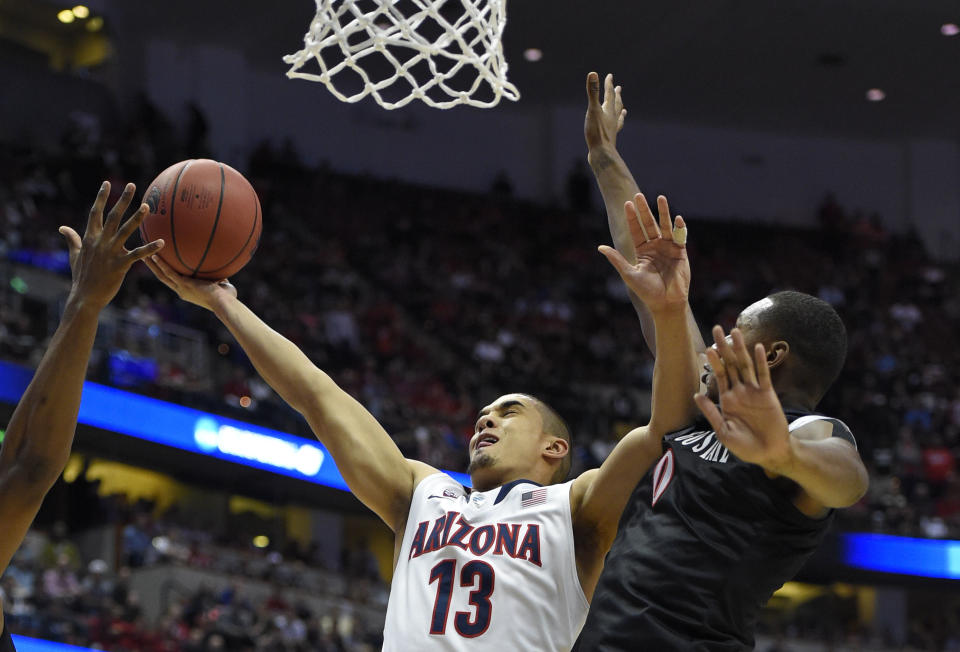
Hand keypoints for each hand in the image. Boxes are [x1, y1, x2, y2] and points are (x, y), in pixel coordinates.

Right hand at [60, 182, 164, 308]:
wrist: (85, 297)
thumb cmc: (81, 276)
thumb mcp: (74, 255)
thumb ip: (72, 239)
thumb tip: (62, 228)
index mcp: (89, 238)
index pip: (95, 213)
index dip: (101, 198)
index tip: (107, 184)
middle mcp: (100, 242)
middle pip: (112, 216)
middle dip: (122, 200)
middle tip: (132, 185)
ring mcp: (110, 252)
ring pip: (125, 231)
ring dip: (136, 218)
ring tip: (147, 206)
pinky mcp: (120, 265)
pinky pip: (137, 254)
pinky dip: (150, 248)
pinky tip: (162, 242)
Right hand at [144, 254, 236, 310]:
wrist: (224, 303)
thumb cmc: (227, 297)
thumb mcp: (221, 285)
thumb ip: (219, 277)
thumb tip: (224, 266)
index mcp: (187, 291)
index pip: (173, 281)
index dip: (166, 273)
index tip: (161, 266)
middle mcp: (182, 291)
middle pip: (163, 278)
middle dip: (154, 268)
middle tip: (146, 258)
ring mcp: (182, 288)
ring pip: (162, 275)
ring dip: (153, 265)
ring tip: (145, 255)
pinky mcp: (184, 284)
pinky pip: (170, 272)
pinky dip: (162, 264)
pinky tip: (155, 255)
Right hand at [585, 72, 625, 161]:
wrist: (602, 154)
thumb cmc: (597, 132)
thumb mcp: (593, 110)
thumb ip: (593, 92)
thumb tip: (593, 73)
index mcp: (608, 111)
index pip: (609, 94)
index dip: (609, 85)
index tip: (609, 76)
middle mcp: (612, 119)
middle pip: (616, 105)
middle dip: (616, 96)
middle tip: (619, 89)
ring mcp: (611, 130)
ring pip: (617, 118)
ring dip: (620, 112)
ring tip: (624, 110)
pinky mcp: (608, 139)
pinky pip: (614, 131)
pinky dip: (616, 128)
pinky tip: (614, 130)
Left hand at [598, 193, 689, 312]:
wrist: (666, 303)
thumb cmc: (646, 291)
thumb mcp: (629, 274)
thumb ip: (616, 260)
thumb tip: (600, 247)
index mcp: (642, 251)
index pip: (636, 230)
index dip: (632, 217)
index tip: (627, 203)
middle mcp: (655, 246)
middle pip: (648, 224)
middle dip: (644, 210)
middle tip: (638, 195)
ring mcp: (668, 248)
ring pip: (665, 226)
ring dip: (663, 212)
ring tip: (660, 198)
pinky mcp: (681, 252)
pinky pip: (680, 237)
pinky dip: (679, 227)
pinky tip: (677, 218)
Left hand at [694, 326, 791, 470]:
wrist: (769, 454)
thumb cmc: (745, 446)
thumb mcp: (723, 432)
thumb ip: (711, 413)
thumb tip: (696, 394)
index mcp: (727, 399)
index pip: (718, 375)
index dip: (713, 361)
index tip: (706, 347)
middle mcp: (739, 391)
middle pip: (730, 364)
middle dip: (724, 347)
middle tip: (717, 328)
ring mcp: (754, 392)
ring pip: (745, 365)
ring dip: (740, 348)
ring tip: (734, 331)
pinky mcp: (768, 395)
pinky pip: (764, 375)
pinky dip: (761, 361)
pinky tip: (757, 347)